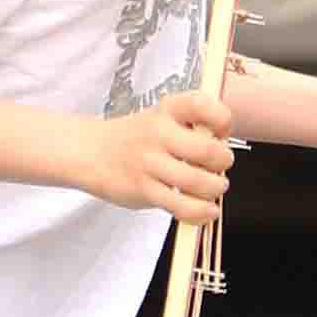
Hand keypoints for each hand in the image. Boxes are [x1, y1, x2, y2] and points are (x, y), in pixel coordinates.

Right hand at [79, 88, 233, 224]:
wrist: (91, 152)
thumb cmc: (137, 137)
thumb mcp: (162, 118)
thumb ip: (193, 128)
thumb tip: (225, 151)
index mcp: (167, 109)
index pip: (201, 104)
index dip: (222, 119)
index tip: (222, 132)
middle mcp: (158, 133)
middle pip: (206, 150)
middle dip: (224, 162)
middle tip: (221, 166)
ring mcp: (149, 162)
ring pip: (196, 181)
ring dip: (215, 189)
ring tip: (215, 189)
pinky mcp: (143, 189)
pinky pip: (180, 206)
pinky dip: (201, 212)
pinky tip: (208, 210)